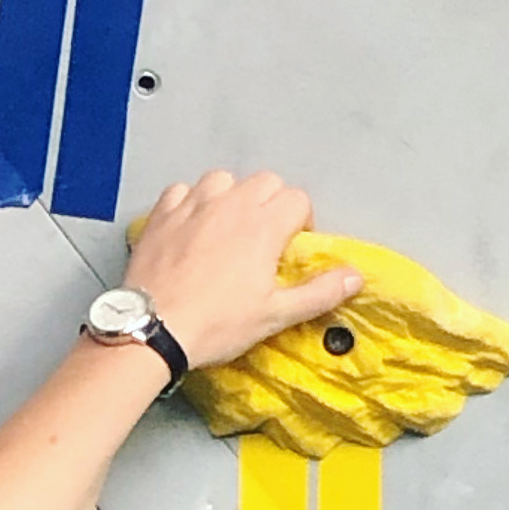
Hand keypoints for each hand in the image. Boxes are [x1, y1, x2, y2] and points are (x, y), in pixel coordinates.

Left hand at [126, 169, 361, 372]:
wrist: (153, 330)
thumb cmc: (215, 324)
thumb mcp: (274, 315)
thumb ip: (318, 292)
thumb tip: (354, 277)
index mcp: (263, 225)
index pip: (297, 199)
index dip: (300, 222)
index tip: (290, 246)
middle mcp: (229, 204)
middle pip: (264, 181)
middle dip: (270, 204)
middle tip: (264, 238)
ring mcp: (193, 205)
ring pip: (223, 179)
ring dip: (231, 197)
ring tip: (227, 227)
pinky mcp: (162, 214)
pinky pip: (182, 190)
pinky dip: (191, 202)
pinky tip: (191, 226)